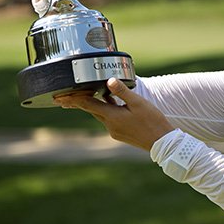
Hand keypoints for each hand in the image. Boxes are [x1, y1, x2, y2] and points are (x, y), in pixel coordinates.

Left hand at [54, 78, 175, 151]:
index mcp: (112, 117)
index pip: (88, 105)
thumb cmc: (152, 121)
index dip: (74, 99)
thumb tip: (109, 80)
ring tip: (86, 96)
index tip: (61, 97)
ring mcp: (115, 131)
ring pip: (101, 114)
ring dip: (94, 105)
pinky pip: (110, 119)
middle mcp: (110, 126)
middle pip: (92, 110)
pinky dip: (107, 110)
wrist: (162, 142)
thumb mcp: (138, 103)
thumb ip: (122, 91)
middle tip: (64, 97)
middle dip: (79, 103)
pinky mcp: (121, 133)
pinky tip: (112, 104)